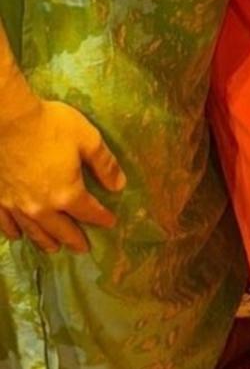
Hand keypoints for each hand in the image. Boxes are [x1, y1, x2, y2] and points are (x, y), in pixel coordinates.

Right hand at [0, 89, 125, 253]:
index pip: (89, 212)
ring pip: (34, 232)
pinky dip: (15, 233)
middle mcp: (41, 208)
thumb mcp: (88, 139)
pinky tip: (18, 235)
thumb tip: (119, 186)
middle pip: (61, 230)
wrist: (8, 120)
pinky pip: (6, 224)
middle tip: (83, 248)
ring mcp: (17, 206)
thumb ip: (105, 164)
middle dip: (75, 239)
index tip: (110, 222)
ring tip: (55, 248)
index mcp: (66, 194)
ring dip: (47, 242)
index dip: (102, 218)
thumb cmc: (51, 126)